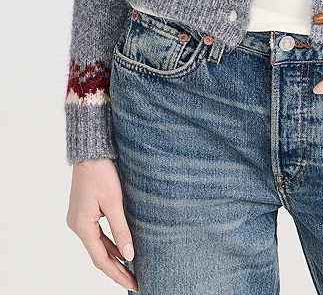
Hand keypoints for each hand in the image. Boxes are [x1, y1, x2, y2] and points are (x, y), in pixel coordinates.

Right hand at [66, 157, 138, 291]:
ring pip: (97, 245)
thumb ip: (121, 230)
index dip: (117, 274)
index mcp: (82, 226)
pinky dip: (109, 243)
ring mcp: (79, 219)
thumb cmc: (101, 173)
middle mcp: (77, 226)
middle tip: (134, 282)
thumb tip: (129, 256)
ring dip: (113, 257)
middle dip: (116, 269)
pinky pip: (97, 234)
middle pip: (98, 255)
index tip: (132, 284)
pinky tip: (121, 249)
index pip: (101, 260)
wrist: (90, 152)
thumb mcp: (114, 202)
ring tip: (130, 269)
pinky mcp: (83, 212)